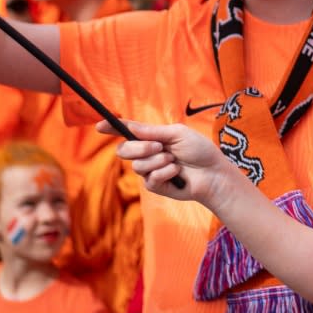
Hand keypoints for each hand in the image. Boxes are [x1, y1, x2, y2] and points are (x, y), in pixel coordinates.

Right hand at [97, 119, 230, 204]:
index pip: (127, 132)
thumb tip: (130, 127)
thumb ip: (153, 132)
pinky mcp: (155, 185)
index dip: (111, 129)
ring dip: (158, 161)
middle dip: (140, 148)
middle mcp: (147, 153)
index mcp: (152, 138)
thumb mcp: (177, 134)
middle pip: (124, 150)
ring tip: (174, 161)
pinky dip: (165, 172)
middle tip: (159, 146)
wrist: (213, 173)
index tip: (99, 126)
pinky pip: (149, 178)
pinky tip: (177, 172)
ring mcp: (150, 170)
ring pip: (137, 165)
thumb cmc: (199, 150)